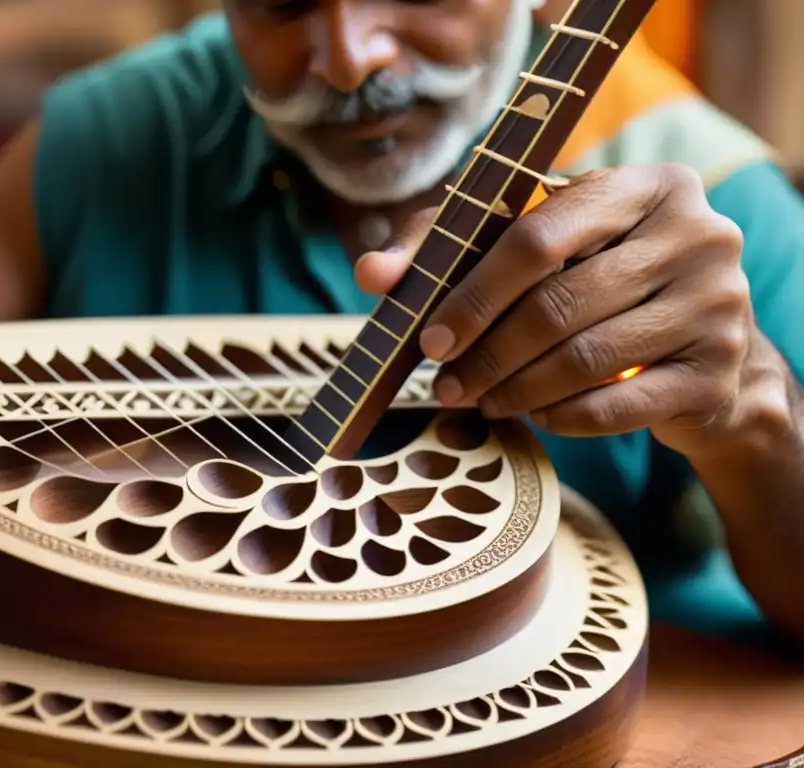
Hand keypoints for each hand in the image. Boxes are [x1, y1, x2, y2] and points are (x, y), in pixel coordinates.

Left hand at [355, 163, 754, 456]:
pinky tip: (536, 414)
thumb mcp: (539, 251)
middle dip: (486, 353)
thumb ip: (450, 247)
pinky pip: (618, 405)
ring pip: (586, 358)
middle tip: (443, 384)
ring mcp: (718, 303)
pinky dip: (563, 416)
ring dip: (515, 389)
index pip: (540, 235)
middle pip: (559, 303)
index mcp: (645, 186)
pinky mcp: (720, 370)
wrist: (705, 356)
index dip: (474, 292)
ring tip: (479, 400)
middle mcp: (697, 233)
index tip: (428, 338)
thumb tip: (372, 274)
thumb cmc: (600, 285)